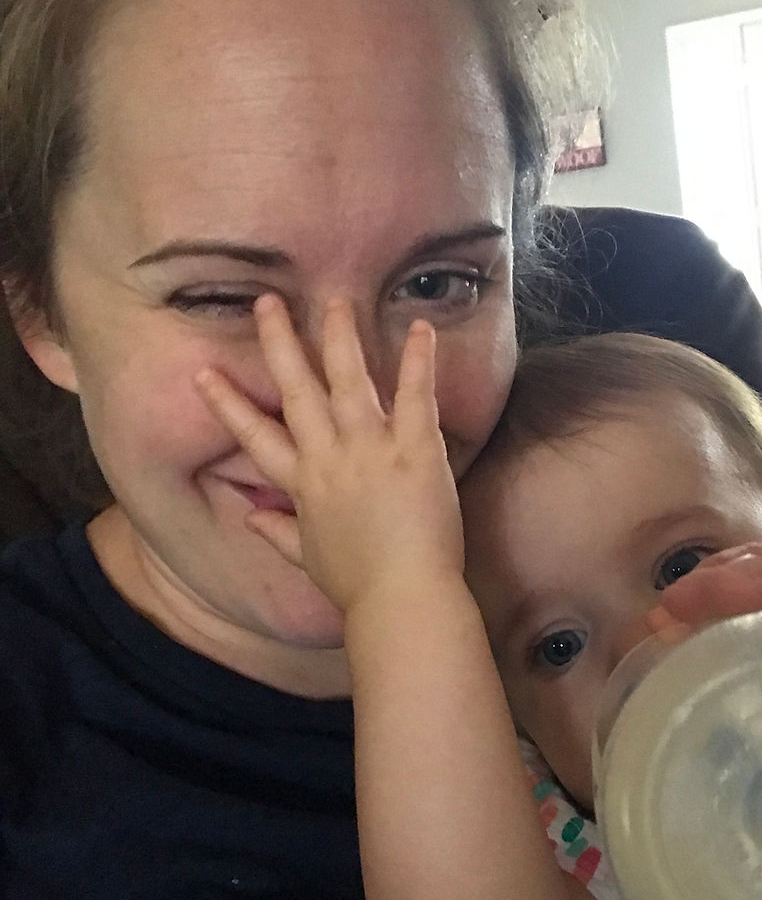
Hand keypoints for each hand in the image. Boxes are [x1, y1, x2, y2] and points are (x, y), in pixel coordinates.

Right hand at [196, 295, 462, 612]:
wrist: (402, 600)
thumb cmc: (358, 587)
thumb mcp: (308, 559)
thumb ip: (277, 533)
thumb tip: (248, 517)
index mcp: (302, 486)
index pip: (255, 437)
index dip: (228, 404)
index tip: (203, 372)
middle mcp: (330, 459)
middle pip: (297, 392)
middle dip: (279, 344)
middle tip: (266, 302)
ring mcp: (371, 452)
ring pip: (349, 382)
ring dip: (340, 338)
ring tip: (335, 300)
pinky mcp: (414, 453)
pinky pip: (415, 397)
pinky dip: (417, 362)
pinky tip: (420, 328)